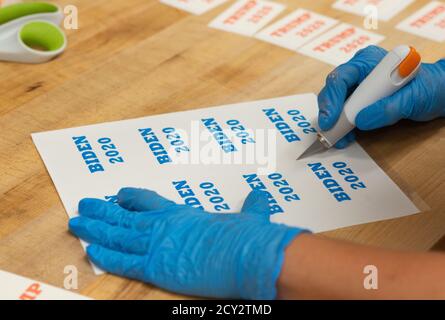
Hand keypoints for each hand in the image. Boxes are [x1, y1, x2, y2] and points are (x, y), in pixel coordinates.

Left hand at [69, 188, 305, 298]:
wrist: (248, 253)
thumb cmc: (248, 236)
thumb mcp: (250, 217)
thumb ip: (251, 207)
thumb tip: (260, 196)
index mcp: (183, 214)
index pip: (149, 202)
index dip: (131, 198)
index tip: (119, 195)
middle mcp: (165, 225)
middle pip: (125, 216)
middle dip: (103, 211)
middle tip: (85, 205)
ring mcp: (158, 245)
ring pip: (118, 235)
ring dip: (96, 229)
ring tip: (77, 222)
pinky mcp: (157, 267)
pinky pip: (124, 261)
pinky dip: (106, 257)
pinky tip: (91, 251)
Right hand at [318, 45, 444, 147]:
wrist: (440, 92)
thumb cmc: (431, 87)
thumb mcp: (414, 98)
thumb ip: (389, 108)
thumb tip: (361, 120)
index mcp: (370, 61)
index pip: (342, 77)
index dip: (332, 99)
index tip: (331, 119)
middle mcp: (360, 71)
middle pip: (333, 90)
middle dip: (329, 112)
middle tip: (330, 133)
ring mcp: (359, 86)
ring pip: (336, 103)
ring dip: (335, 122)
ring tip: (340, 139)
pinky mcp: (361, 100)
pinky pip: (345, 112)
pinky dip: (343, 126)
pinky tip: (347, 136)